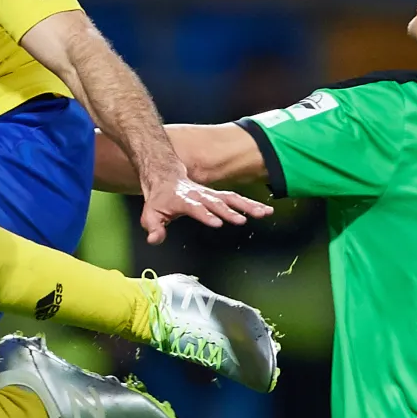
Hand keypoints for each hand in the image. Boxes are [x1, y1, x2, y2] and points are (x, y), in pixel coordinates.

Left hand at [140, 174, 272, 244]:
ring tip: (264, 213)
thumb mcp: (150, 215)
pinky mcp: (218, 196)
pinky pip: (236, 199)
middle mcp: (199, 195)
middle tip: (241, 221)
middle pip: (216, 202)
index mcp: (182, 200)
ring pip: (231, 198)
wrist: (165, 178)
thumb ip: (153, 228)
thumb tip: (155, 239)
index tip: (217, 223)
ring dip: (248, 206)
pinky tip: (266, 211)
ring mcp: (210, 194)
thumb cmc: (159, 200)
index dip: (206, 214)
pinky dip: (251, 204)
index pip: (195, 208)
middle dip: (229, 212)